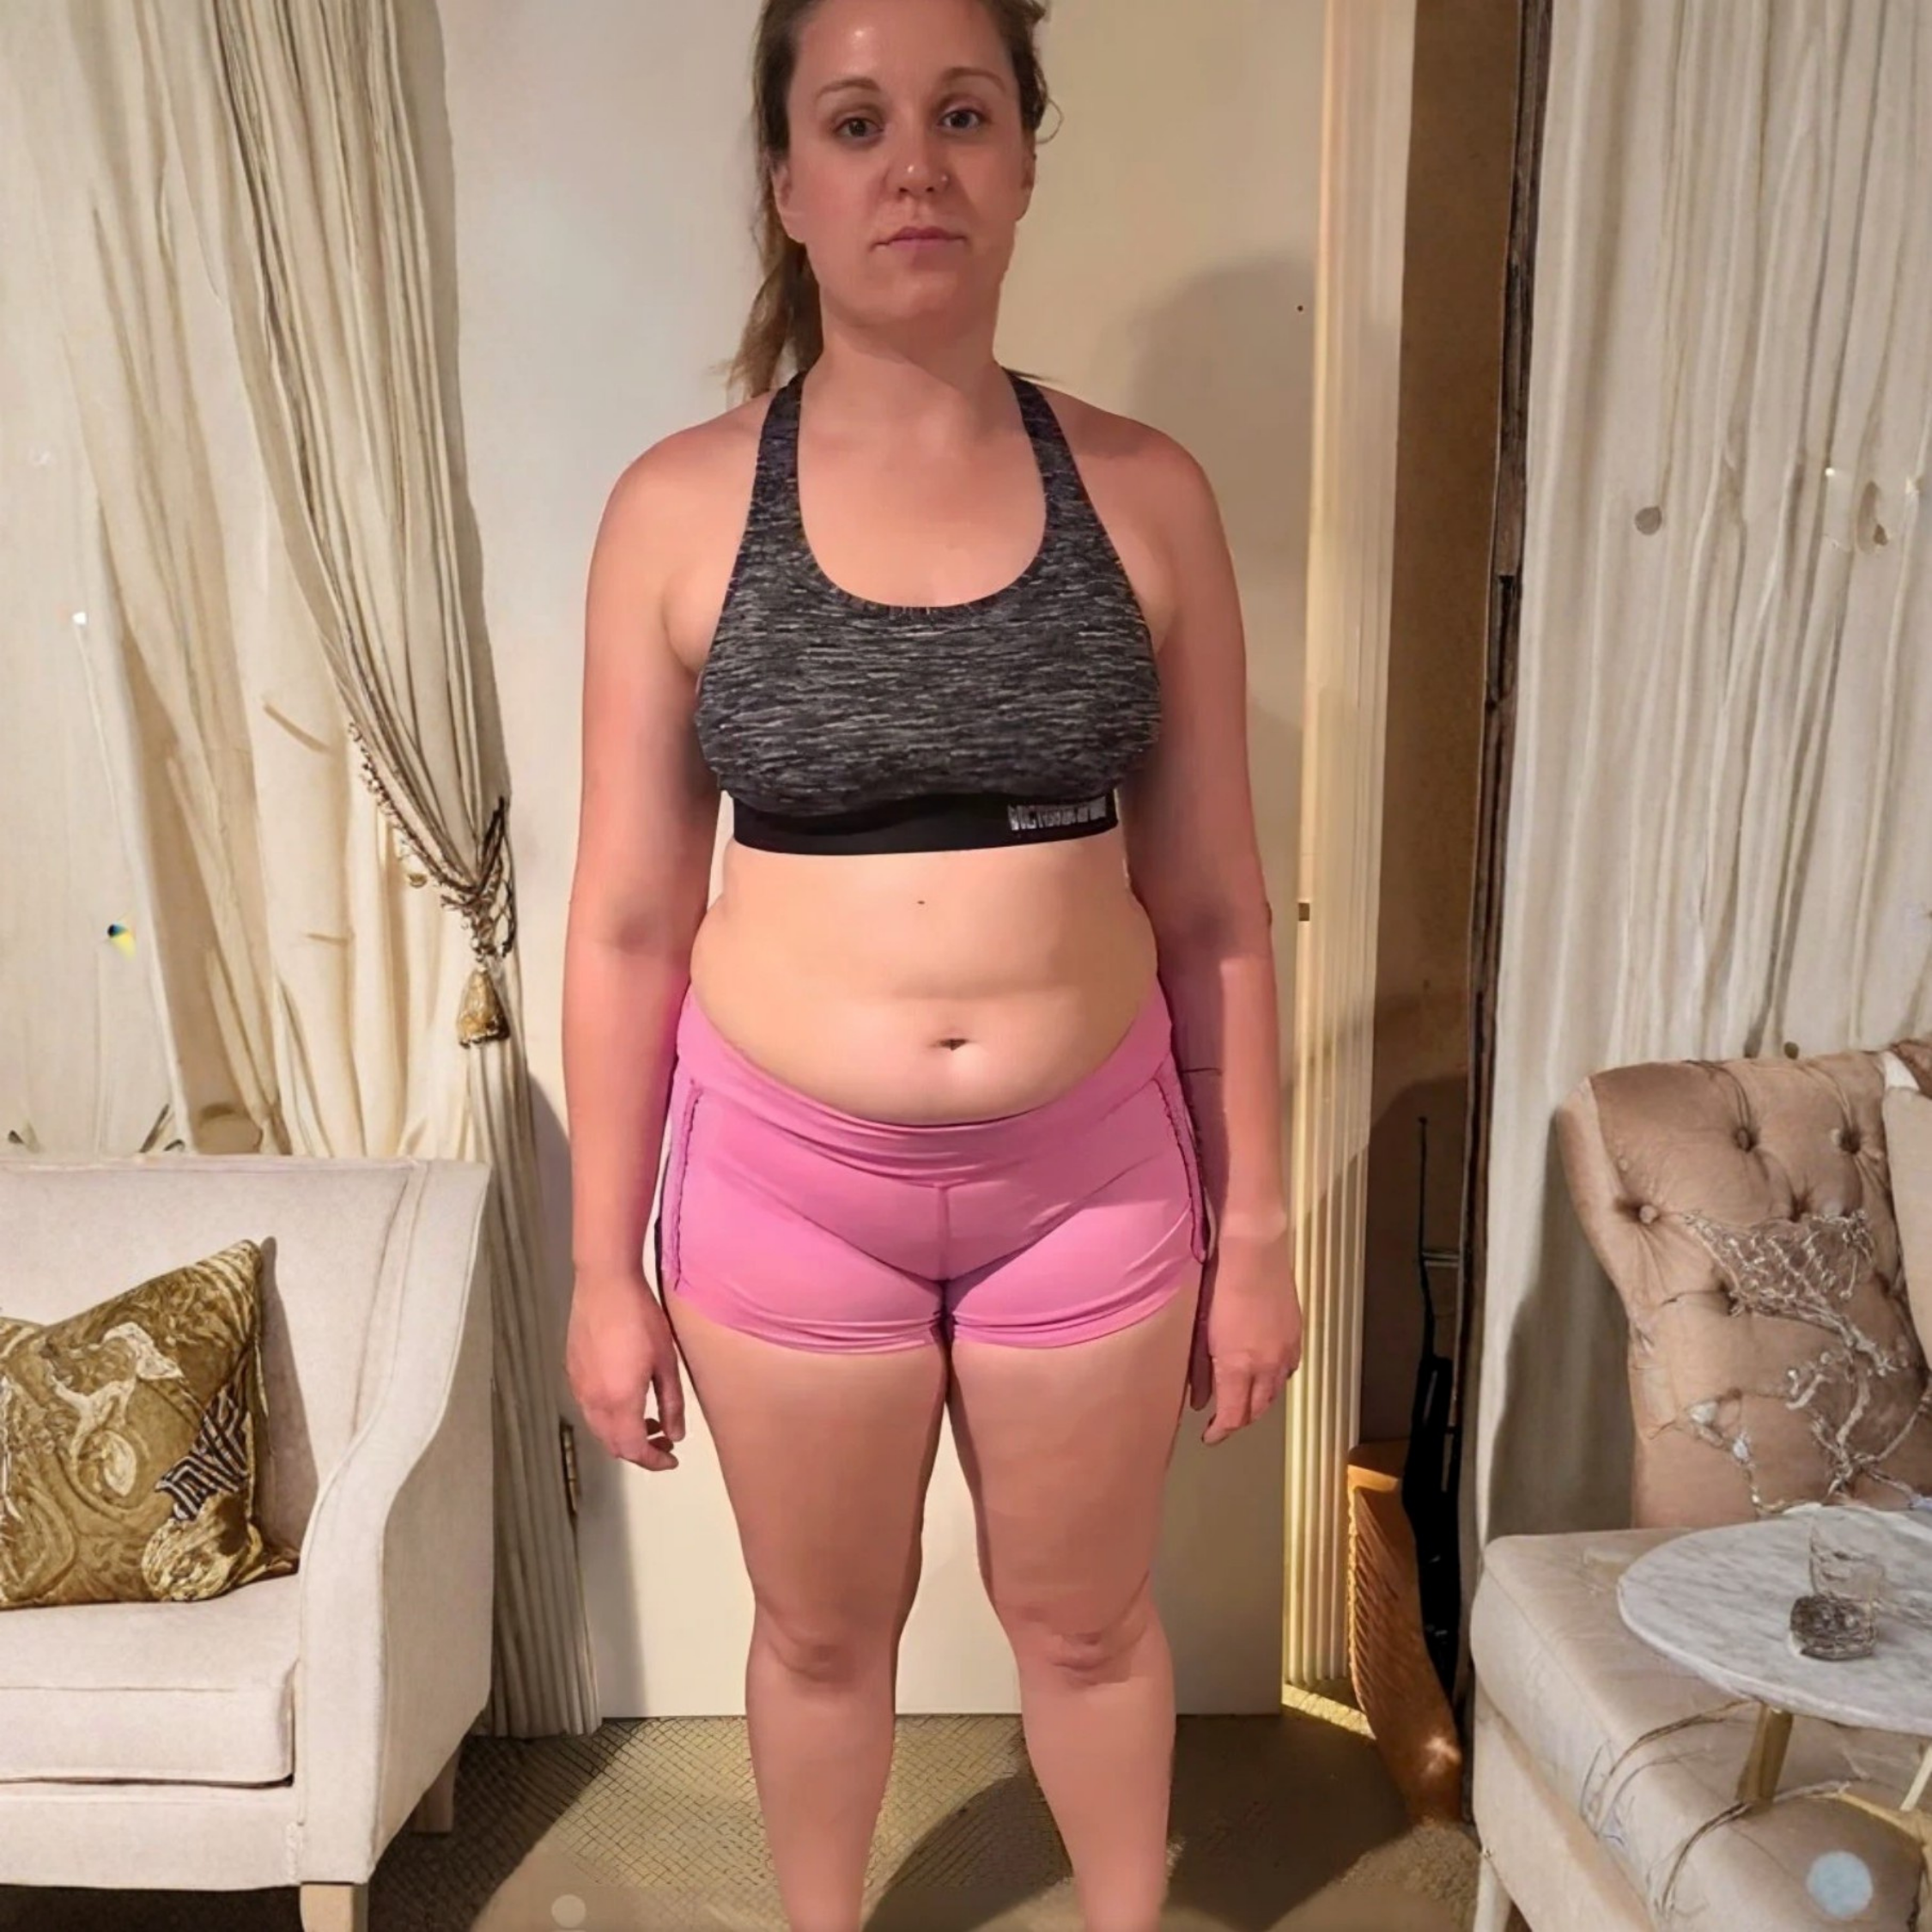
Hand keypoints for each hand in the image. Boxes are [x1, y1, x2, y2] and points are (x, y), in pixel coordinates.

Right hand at [566, 1266, 686, 1470]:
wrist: (605, 1284)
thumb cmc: (639, 1317)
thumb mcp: (666, 1362)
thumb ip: (672, 1403)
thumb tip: (675, 1434)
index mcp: (619, 1401)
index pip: (633, 1449)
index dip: (653, 1461)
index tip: (670, 1459)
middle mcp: (593, 1400)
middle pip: (613, 1444)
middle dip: (639, 1450)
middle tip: (663, 1442)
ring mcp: (579, 1386)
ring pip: (599, 1428)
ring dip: (623, 1433)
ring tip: (650, 1418)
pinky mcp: (572, 1371)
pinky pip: (589, 1408)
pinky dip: (609, 1416)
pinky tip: (627, 1398)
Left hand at [1188, 1223, 1302, 1446]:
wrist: (1255, 1253)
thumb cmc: (1220, 1286)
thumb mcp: (1202, 1332)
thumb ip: (1200, 1370)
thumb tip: (1198, 1400)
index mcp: (1239, 1367)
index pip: (1234, 1417)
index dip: (1221, 1432)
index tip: (1210, 1436)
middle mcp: (1267, 1366)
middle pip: (1257, 1410)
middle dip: (1240, 1419)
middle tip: (1223, 1419)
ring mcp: (1286, 1351)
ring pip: (1275, 1393)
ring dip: (1259, 1402)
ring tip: (1242, 1398)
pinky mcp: (1296, 1336)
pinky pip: (1288, 1371)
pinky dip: (1275, 1380)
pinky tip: (1264, 1373)